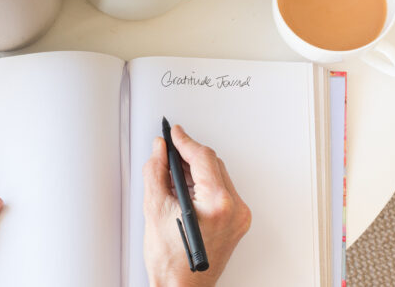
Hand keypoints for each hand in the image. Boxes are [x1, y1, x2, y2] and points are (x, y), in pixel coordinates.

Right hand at [142, 125, 250, 286]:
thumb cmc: (171, 262)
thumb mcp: (155, 208)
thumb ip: (156, 171)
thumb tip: (160, 150)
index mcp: (218, 203)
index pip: (203, 158)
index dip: (185, 141)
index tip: (174, 133)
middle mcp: (235, 209)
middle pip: (213, 164)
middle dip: (189, 156)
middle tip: (169, 151)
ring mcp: (239, 217)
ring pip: (218, 176)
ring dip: (196, 170)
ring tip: (173, 172)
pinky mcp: (237, 222)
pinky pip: (221, 192)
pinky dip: (203, 185)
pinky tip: (185, 187)